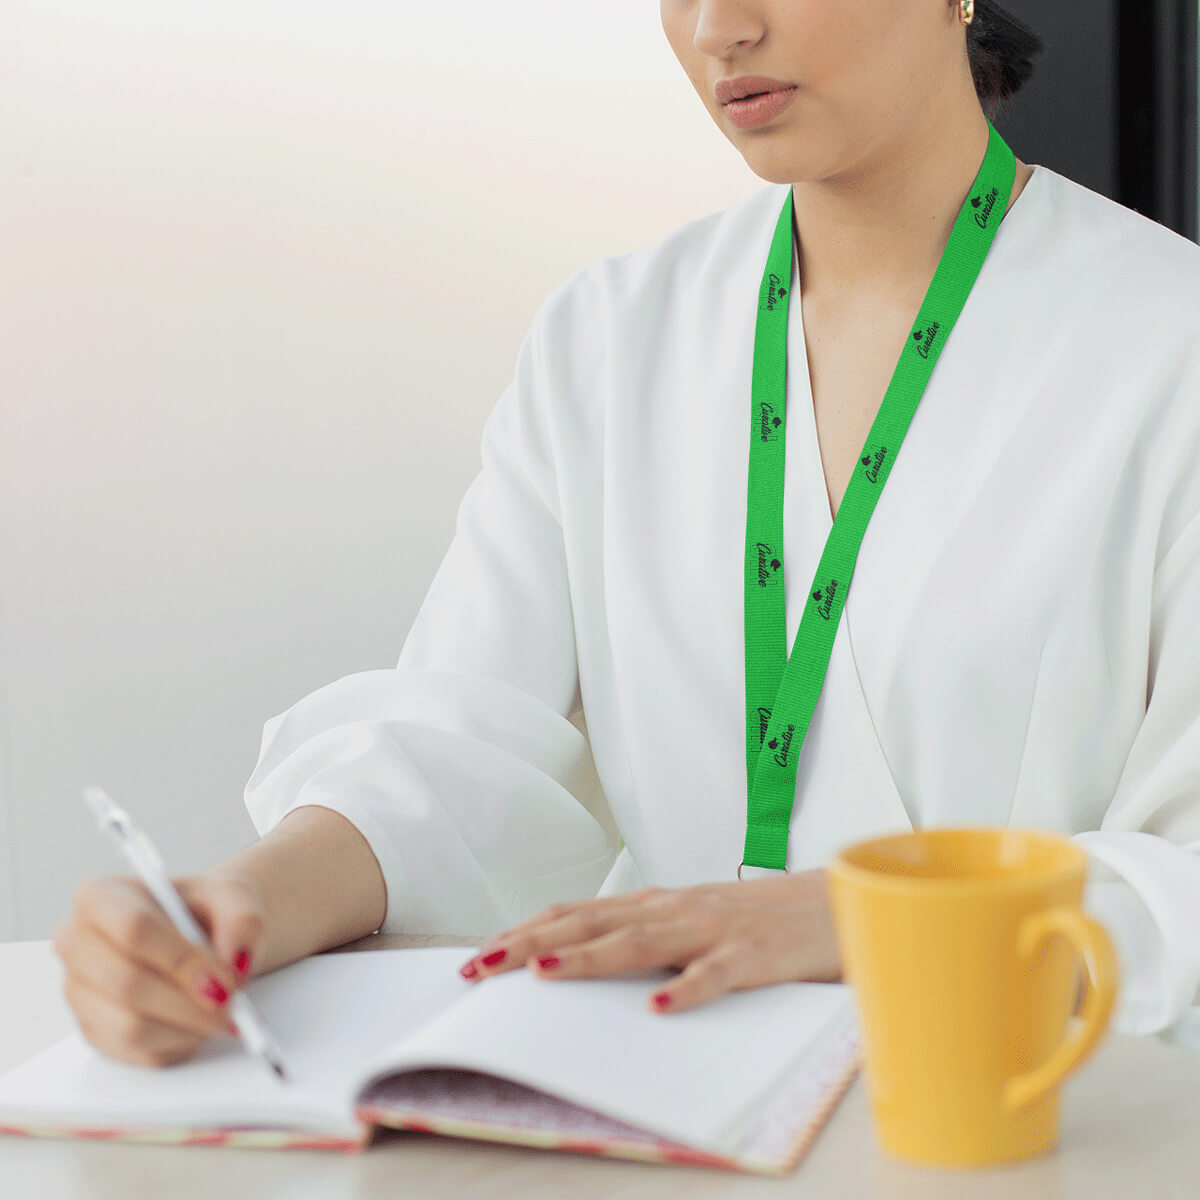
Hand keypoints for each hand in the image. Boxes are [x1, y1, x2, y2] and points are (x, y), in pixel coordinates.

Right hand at [52, 872, 266, 1067]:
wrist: (201, 932)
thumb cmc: (206, 908)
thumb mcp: (234, 895)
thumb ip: (243, 919)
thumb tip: (235, 962)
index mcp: (101, 896)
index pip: (133, 928)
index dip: (180, 959)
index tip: (222, 981)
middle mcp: (77, 943)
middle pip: (126, 983)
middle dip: (188, 1002)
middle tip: (232, 1005)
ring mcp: (79, 992)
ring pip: (130, 1026)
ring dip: (187, 1027)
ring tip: (222, 1013)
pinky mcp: (94, 1031)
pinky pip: (136, 1052)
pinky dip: (179, 1043)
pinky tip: (199, 1024)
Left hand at [457, 869, 841, 1013]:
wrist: (834, 902)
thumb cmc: (755, 918)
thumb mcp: (690, 921)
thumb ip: (642, 933)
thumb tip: (581, 953)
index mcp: (656, 903)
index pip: (577, 913)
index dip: (527, 930)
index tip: (480, 952)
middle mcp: (674, 909)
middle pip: (592, 924)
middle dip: (531, 944)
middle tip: (481, 965)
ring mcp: (712, 928)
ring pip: (640, 941)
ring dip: (587, 958)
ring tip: (542, 974)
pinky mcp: (752, 954)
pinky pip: (715, 973)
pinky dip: (685, 989)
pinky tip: (658, 1006)